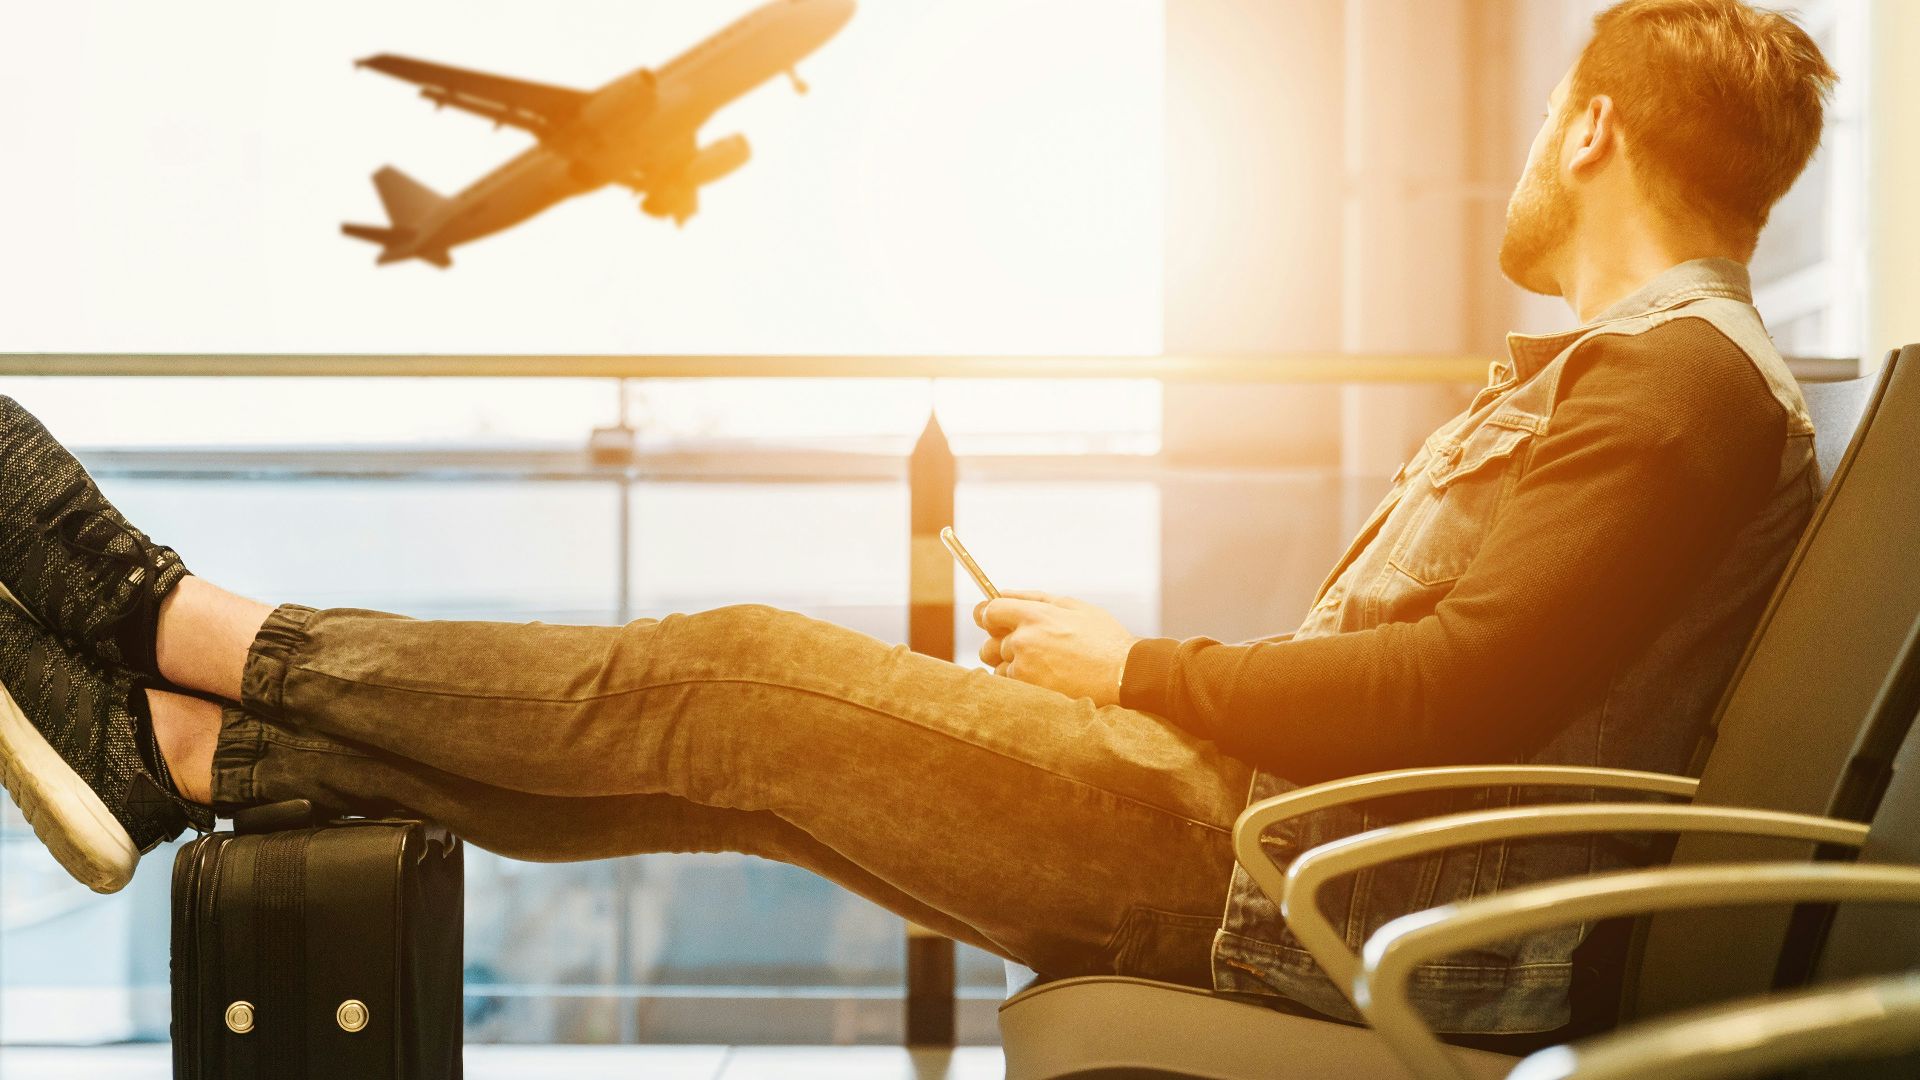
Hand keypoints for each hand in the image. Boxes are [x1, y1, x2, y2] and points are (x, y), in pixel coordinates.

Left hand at [973, 590, 1137, 706]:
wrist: (1123, 675)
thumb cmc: (1103, 639)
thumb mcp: (1074, 606)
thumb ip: (1033, 597)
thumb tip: (1001, 592)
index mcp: (1035, 615)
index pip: (989, 612)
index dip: (990, 617)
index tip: (996, 623)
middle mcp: (1024, 641)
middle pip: (989, 643)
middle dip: (1002, 646)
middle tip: (1030, 649)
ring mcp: (1024, 668)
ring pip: (998, 667)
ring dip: (1012, 667)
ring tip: (1044, 666)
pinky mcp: (1028, 691)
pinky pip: (1010, 686)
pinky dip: (1021, 684)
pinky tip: (1046, 680)